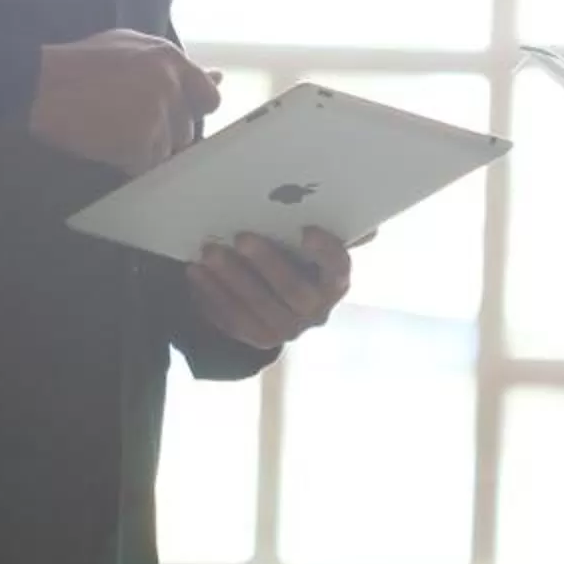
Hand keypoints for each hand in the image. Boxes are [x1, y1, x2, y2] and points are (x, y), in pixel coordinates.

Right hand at [30, 29, 220, 175]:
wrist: (40, 86)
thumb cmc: (80, 65)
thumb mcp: (130, 47)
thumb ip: (175, 64)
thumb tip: (217, 77)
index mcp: (170, 58)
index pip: (209, 96)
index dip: (192, 111)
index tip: (174, 118)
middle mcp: (170, 85)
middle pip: (187, 129)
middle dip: (164, 134)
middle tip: (128, 126)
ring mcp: (157, 114)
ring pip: (168, 151)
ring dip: (145, 150)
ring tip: (112, 132)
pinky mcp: (141, 142)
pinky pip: (145, 166)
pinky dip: (127, 163)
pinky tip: (105, 145)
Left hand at [189, 225, 355, 350]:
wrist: (278, 301)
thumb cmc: (297, 259)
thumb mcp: (313, 246)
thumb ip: (332, 231)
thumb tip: (366, 223)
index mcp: (335, 283)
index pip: (337, 268)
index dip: (325, 251)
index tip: (306, 230)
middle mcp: (317, 312)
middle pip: (293, 290)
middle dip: (266, 262)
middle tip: (241, 236)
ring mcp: (288, 330)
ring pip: (258, 307)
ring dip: (232, 278)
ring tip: (210, 252)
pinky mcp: (259, 340)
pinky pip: (233, 320)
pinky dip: (213, 296)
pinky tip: (197, 274)